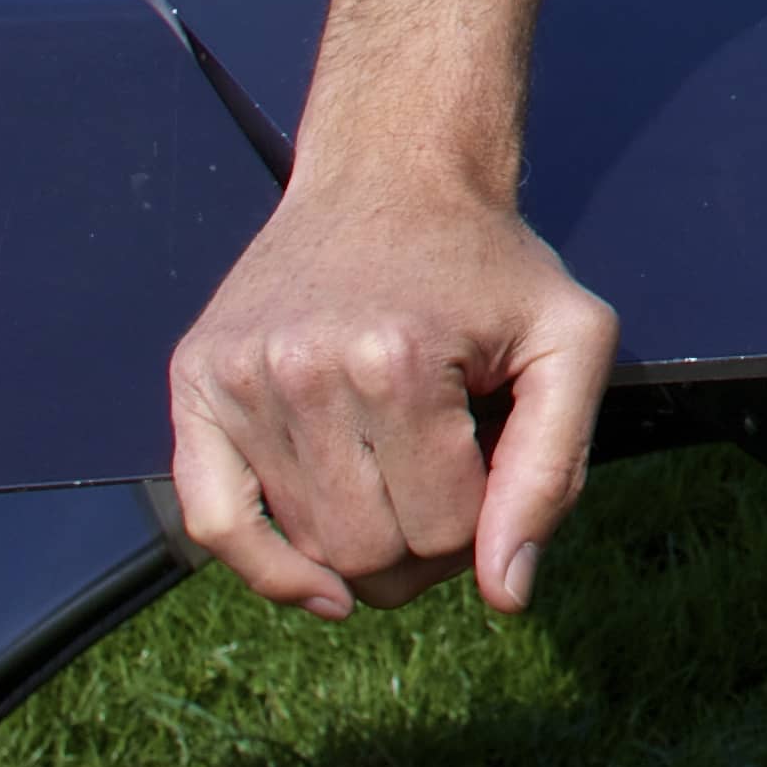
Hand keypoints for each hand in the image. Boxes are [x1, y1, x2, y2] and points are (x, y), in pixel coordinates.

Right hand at [166, 174, 618, 616]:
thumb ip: (554, 469)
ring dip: (361, 542)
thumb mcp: (569, 340)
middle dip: (425, 544)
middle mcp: (306, 372)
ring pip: (307, 547)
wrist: (393, 172)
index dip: (485, 520)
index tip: (492, 465)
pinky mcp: (197, 380)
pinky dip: (266, 568)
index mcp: (399, 363)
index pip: (446, 533)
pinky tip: (317, 583)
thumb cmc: (488, 264)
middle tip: (447, 481)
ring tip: (396, 472)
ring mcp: (242, 378)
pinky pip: (211, 523)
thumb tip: (505, 594)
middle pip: (370, 553)